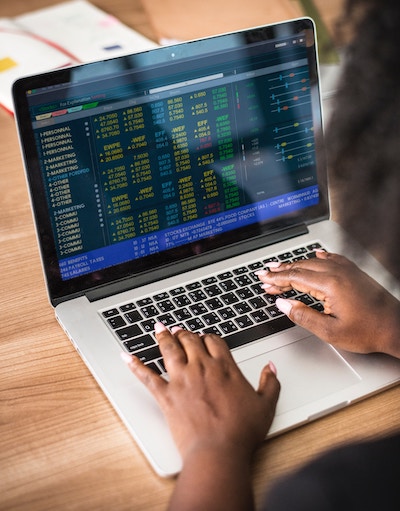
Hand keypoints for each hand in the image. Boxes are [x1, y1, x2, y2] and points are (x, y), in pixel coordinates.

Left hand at [123, 323, 279, 463]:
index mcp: (225, 367)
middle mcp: (202, 368)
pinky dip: (135, 365)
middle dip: (184, 333)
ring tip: (158, 327)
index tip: (204, 337)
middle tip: (179, 329)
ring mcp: (182, 380)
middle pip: (190, 340)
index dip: (207, 336)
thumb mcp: (266, 405)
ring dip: (163, 336)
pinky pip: (147, 376)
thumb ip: (270, 383)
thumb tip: (271, 367)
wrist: (219, 451)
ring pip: (169, 349)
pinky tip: (126, 356)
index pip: (213, 341)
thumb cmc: (242, 431)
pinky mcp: (166, 395)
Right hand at [257, 251, 399, 356]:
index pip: (295, 278)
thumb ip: (303, 316)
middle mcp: (338, 272)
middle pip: (301, 267)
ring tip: (280, 267)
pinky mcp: (354, 272)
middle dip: (280, 271)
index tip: (264, 281)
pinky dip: (318, 258)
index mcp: (330, 285)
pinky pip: (332, 259)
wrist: (396, 328)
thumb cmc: (368, 331)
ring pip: (314, 262)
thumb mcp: (330, 332)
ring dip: (295, 265)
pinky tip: (315, 255)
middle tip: (265, 274)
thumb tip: (283, 305)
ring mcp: (347, 270)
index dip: (276, 280)